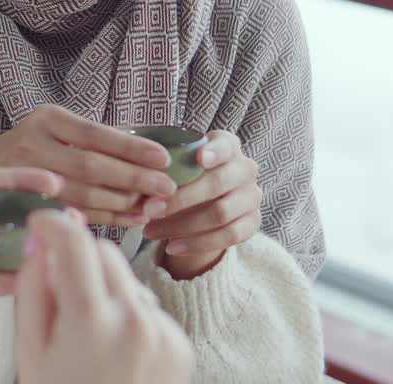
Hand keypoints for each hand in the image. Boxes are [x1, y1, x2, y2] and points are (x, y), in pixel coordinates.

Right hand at [0, 104, 175, 226]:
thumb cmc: (29, 154)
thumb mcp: (54, 133)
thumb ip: (92, 141)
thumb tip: (150, 155)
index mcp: (45, 119)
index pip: (95, 133)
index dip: (131, 147)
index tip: (163, 158)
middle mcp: (31, 144)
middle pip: (90, 165)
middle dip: (133, 179)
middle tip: (166, 188)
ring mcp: (23, 178)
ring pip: (82, 194)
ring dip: (123, 204)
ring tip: (153, 207)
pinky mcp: (24, 209)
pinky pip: (73, 215)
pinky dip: (105, 219)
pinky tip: (129, 219)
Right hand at [16, 210, 192, 383]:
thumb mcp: (28, 347)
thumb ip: (32, 286)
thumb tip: (40, 238)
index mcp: (91, 321)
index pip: (74, 242)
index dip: (53, 223)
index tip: (40, 221)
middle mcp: (135, 320)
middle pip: (104, 252)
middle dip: (78, 258)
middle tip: (59, 289)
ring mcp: (163, 333)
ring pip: (127, 278)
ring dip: (105, 288)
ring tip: (89, 334)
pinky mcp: (180, 344)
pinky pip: (148, 306)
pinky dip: (129, 315)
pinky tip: (115, 349)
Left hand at [143, 130, 261, 278]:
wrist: (202, 201)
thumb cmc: (182, 174)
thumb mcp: (174, 164)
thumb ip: (163, 166)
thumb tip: (139, 180)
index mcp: (228, 145)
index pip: (226, 145)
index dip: (215, 151)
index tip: (199, 158)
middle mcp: (245, 169)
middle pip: (217, 183)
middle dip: (180, 199)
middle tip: (148, 209)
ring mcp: (252, 197)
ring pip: (221, 213)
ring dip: (182, 225)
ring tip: (150, 231)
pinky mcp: (253, 222)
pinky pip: (228, 236)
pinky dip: (197, 243)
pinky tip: (171, 247)